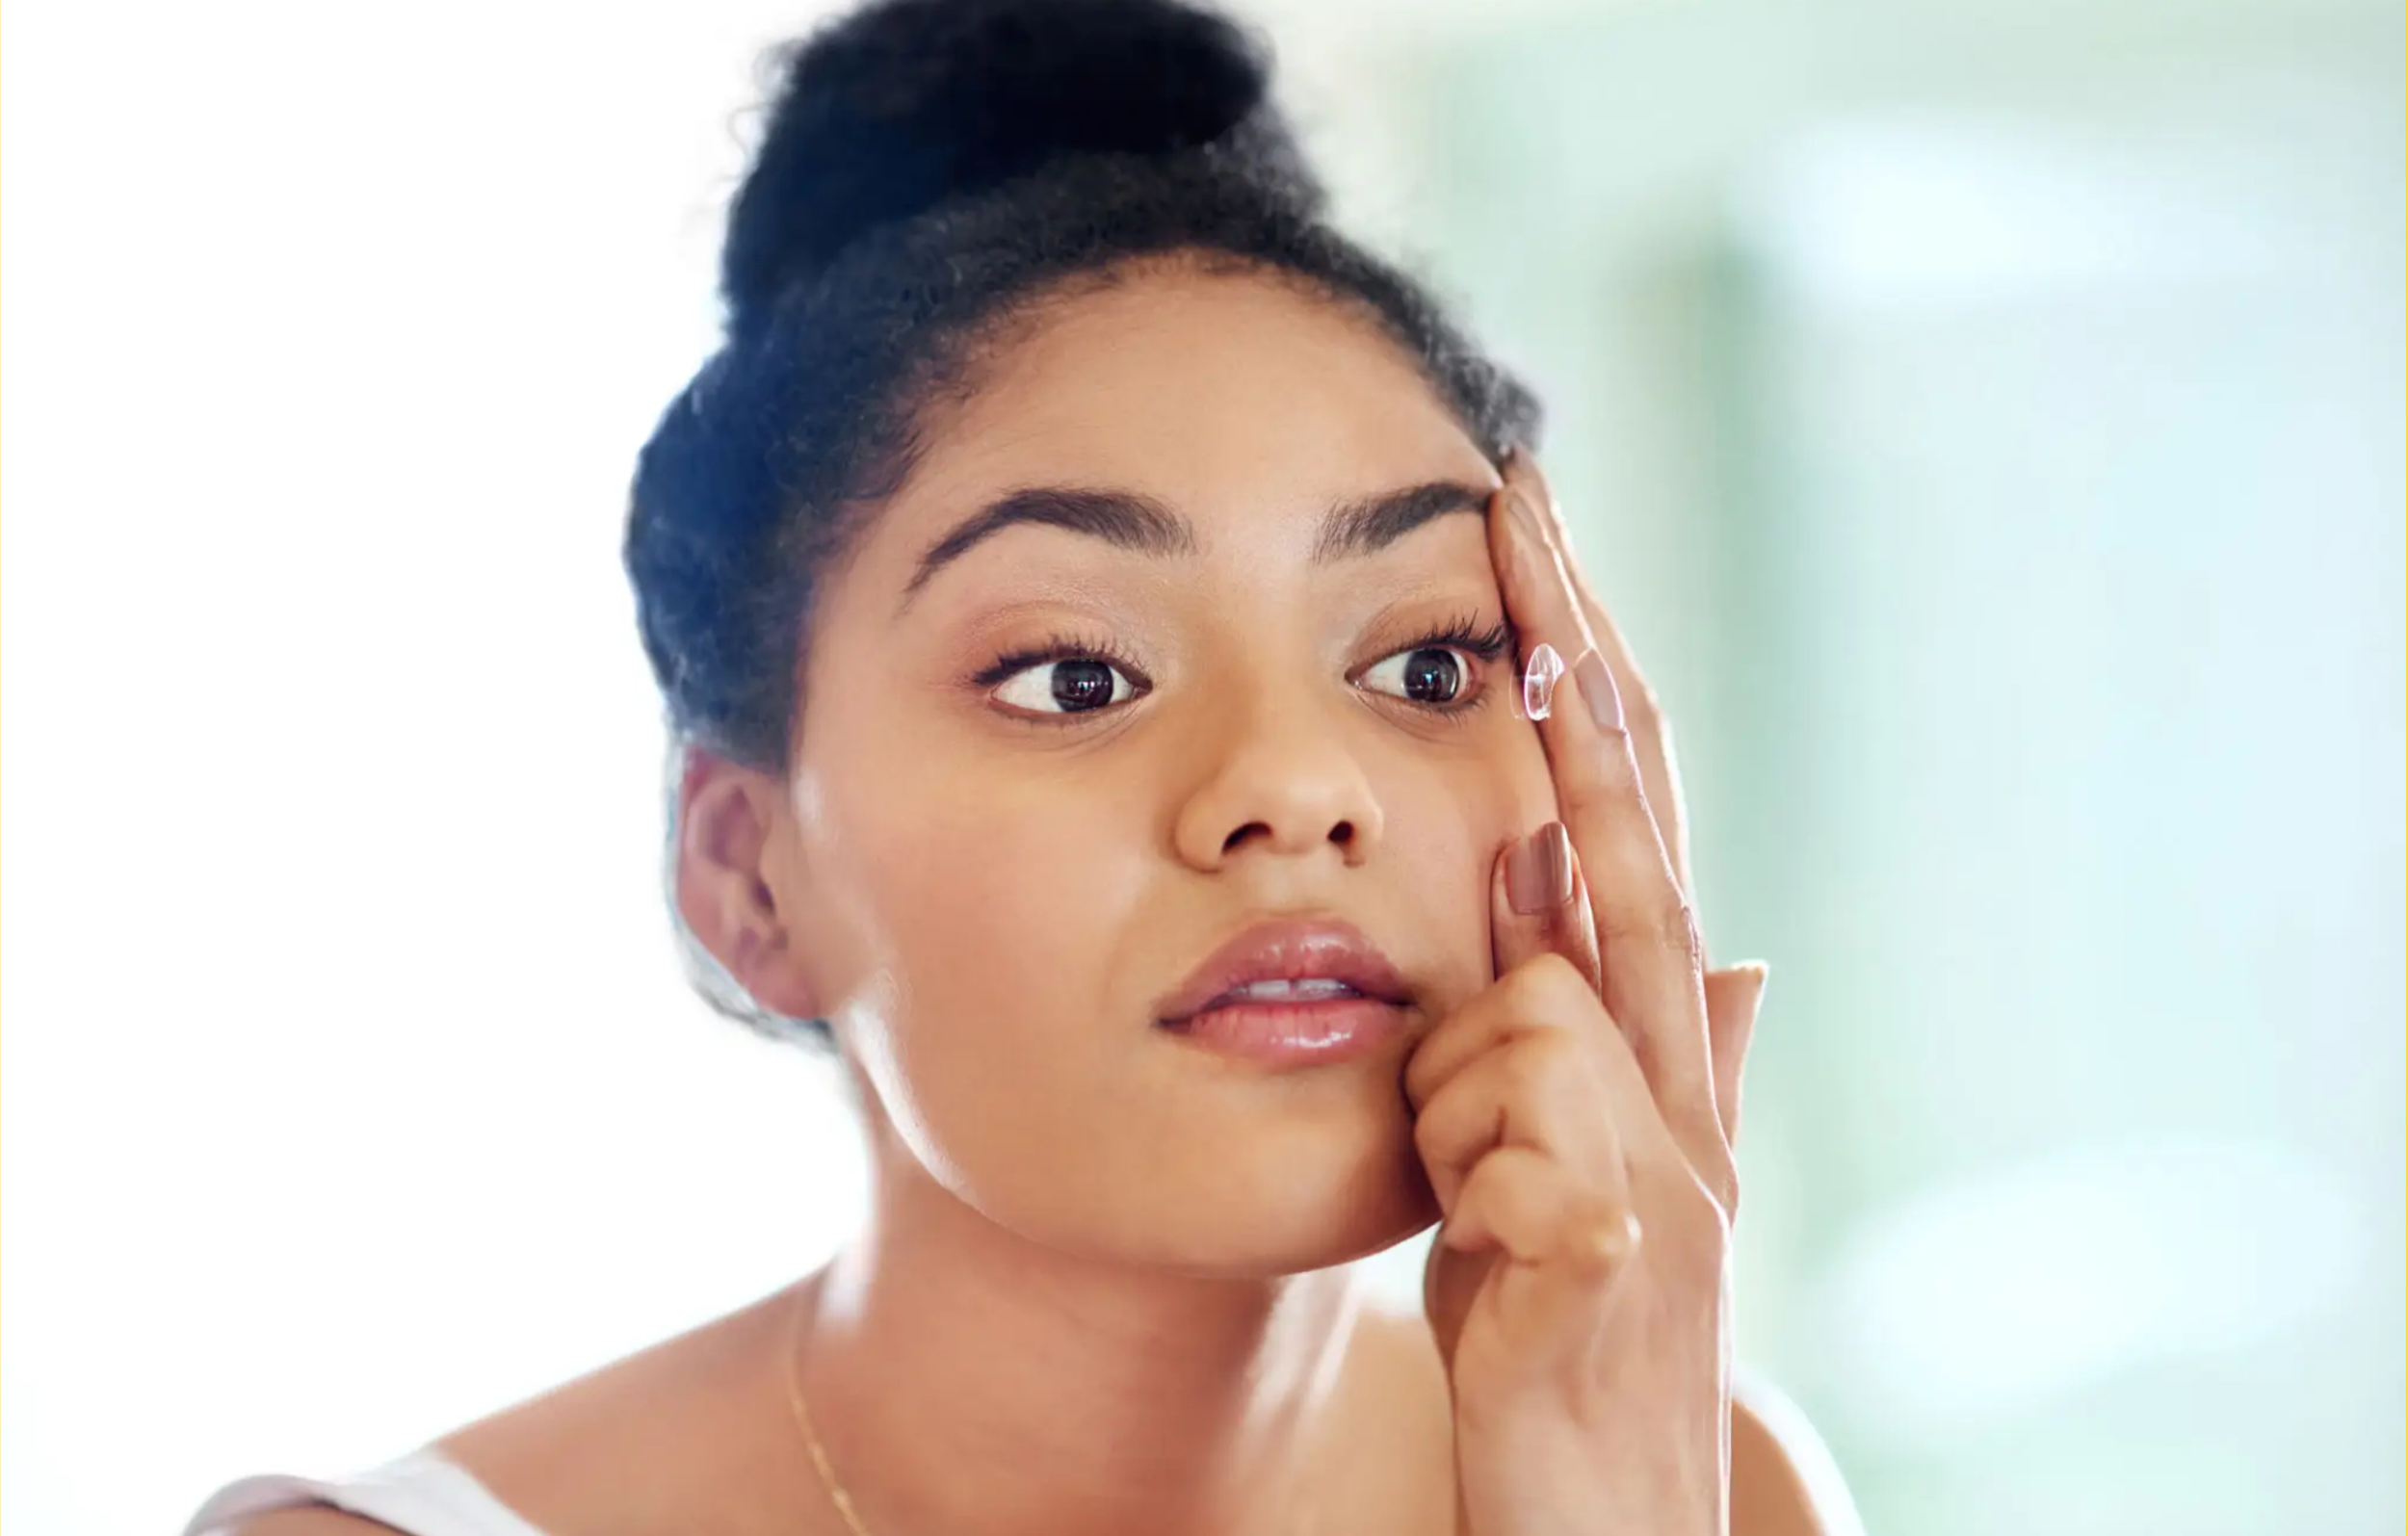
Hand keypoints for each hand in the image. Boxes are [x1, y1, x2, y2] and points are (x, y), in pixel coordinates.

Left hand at [1407, 452, 1767, 1534]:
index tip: (1524, 538)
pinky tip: (1494, 1265)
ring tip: (1481, 1223)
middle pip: (1624, 831)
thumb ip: (1599, 1041)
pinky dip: (1471, 1189)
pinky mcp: (1613, 1250)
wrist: (1596, 1518)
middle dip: (1570, 665)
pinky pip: (1504, 1151)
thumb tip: (1673, 922)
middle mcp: (1675, 1080)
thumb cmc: (1558, 1334)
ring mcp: (1660, 1160)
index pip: (1621, 822)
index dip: (1580, 679)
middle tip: (1520, 504)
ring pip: (1523, 1014)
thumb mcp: (1559, 1170)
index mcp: (1645, 1049)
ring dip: (1459, 1106)